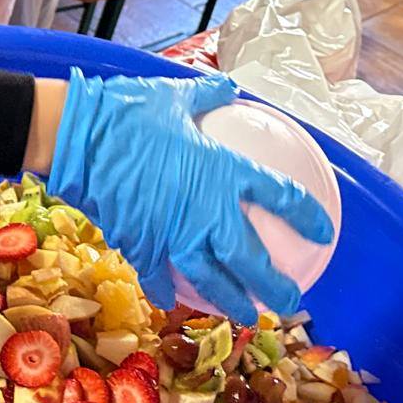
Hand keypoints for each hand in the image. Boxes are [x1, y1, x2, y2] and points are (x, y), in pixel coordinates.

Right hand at [47, 70, 334, 322]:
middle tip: (290, 300)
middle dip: (274, 286)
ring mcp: (173, 234)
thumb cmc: (128, 112)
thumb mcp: (175, 95)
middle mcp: (207, 212)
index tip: (323, 230)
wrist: (80, 139)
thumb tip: (229, 87)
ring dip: (230, 301)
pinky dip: (165, 289)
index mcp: (223, 172)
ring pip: (210, 281)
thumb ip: (207, 95)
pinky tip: (168, 299)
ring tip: (245, 315)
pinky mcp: (140, 245)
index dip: (306, 216)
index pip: (280, 196)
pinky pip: (158, 275)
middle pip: (250, 260)